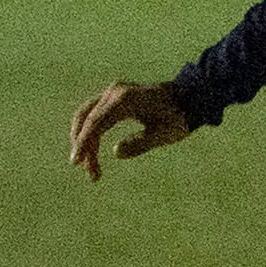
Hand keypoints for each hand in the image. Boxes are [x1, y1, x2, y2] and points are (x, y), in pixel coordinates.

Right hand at [69, 80, 194, 182]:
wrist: (189, 98)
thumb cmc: (178, 118)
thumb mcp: (163, 135)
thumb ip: (140, 143)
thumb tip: (115, 152)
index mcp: (125, 100)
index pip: (96, 122)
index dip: (84, 143)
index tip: (77, 162)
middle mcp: (115, 92)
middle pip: (87, 119)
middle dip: (83, 146)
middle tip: (91, 174)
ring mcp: (113, 92)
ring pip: (87, 117)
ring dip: (85, 141)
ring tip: (92, 170)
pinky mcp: (114, 97)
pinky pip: (95, 115)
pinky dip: (91, 134)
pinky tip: (93, 153)